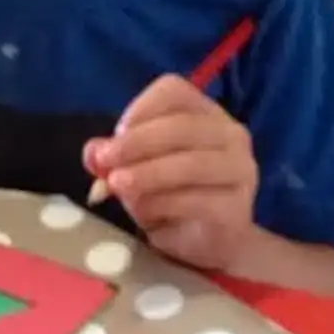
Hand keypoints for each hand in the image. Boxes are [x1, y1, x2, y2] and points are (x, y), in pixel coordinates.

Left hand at [84, 75, 257, 272]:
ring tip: (117, 186)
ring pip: (192, 164)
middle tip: (106, 162)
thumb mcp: (136, 168)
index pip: (175, 92)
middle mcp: (231, 134)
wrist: (208, 241)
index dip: (141, 108)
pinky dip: (163, 204)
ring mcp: (240, 171)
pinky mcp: (236, 208)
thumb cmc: (172, 194)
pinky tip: (143, 213)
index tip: (115, 133)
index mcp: (205, 112)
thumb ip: (114, 156)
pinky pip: (198, 200)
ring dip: (148, 174)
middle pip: (183, 126)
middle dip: (137, 142)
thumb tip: (94, 152)